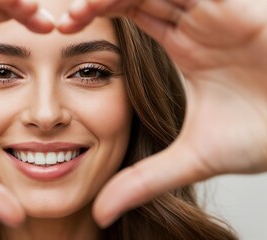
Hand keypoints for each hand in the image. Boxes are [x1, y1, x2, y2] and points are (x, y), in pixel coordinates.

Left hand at [58, 0, 266, 226]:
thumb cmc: (263, 136)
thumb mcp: (192, 158)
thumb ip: (144, 179)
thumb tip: (101, 212)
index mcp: (186, 44)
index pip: (132, 13)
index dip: (96, 16)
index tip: (60, 33)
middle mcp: (199, 21)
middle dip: (100, 0)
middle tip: (61, 21)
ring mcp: (219, 9)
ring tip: (81, 8)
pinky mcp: (242, 4)